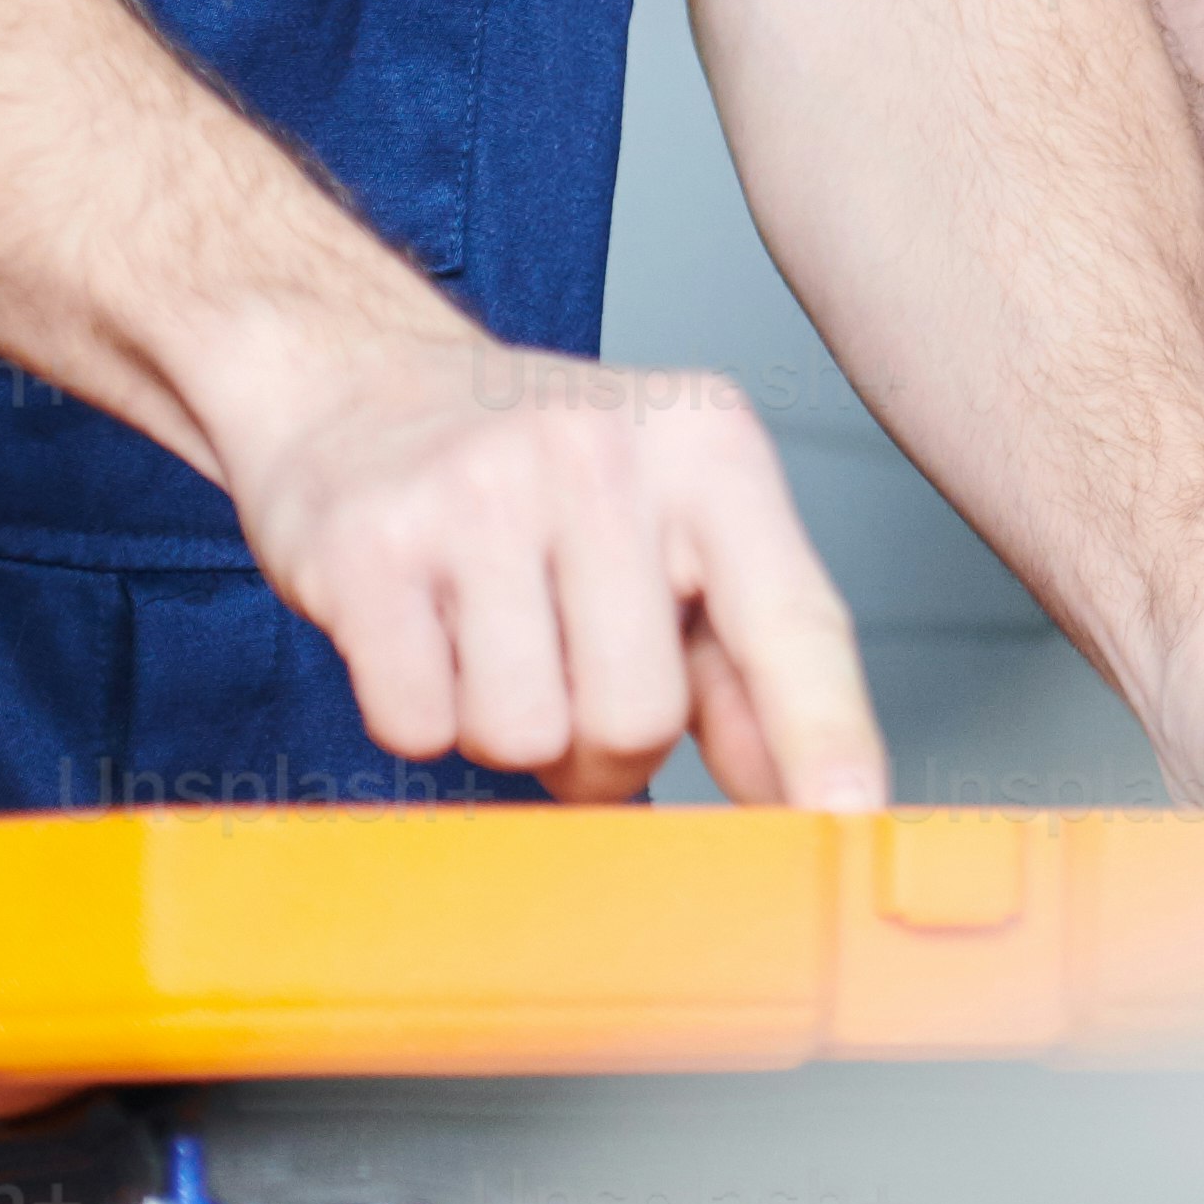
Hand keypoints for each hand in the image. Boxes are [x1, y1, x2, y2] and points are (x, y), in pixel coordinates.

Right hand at [216, 313, 893, 807]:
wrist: (353, 384)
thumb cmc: (537, 479)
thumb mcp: (671, 528)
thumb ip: (748, 662)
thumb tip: (815, 798)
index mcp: (708, 448)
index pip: (789, 619)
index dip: (826, 733)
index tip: (850, 819)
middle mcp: (601, 450)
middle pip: (638, 719)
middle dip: (601, 748)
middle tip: (567, 670)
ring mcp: (478, 489)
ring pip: (525, 736)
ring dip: (506, 728)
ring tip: (490, 635)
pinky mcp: (368, 545)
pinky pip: (419, 725)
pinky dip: (419, 712)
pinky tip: (420, 627)